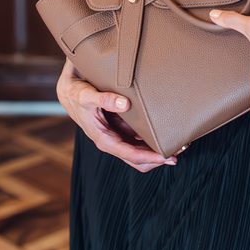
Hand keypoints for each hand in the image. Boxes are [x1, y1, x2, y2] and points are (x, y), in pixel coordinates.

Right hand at [56, 58, 178, 171]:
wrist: (70, 90)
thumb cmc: (77, 94)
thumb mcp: (87, 96)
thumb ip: (105, 99)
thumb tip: (125, 104)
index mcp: (104, 139)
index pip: (130, 154)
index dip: (149, 157)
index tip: (166, 156)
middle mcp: (113, 141)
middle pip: (138, 159)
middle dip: (158, 158)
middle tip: (179, 151)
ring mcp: (118, 135)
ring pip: (141, 150)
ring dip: (158, 150)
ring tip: (180, 144)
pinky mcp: (122, 126)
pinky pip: (139, 138)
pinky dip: (152, 138)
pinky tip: (166, 133)